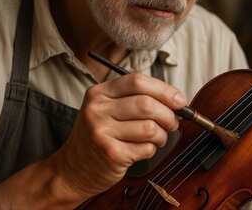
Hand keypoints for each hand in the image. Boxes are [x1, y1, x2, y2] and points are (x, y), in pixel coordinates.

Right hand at [51, 73, 186, 200]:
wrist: (72, 169)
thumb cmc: (99, 136)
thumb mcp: (107, 109)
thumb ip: (135, 98)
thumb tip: (176, 99)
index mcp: (99, 92)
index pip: (138, 81)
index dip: (164, 90)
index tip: (179, 100)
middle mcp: (97, 109)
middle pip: (147, 104)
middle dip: (169, 115)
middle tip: (172, 123)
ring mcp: (102, 132)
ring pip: (150, 128)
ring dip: (162, 135)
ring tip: (156, 138)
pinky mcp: (110, 154)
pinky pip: (146, 148)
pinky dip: (151, 150)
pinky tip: (141, 150)